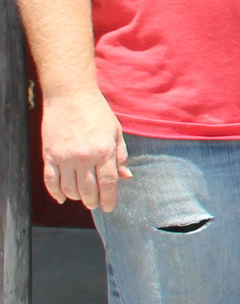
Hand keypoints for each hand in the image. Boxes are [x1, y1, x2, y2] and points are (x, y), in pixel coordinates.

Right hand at [41, 88, 129, 211]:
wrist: (71, 96)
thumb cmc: (98, 112)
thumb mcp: (116, 132)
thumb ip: (120, 156)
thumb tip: (126, 177)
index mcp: (104, 151)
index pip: (108, 184)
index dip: (109, 199)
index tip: (109, 208)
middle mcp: (84, 157)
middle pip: (89, 190)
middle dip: (94, 201)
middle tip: (96, 203)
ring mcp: (64, 157)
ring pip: (70, 189)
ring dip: (77, 197)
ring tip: (83, 197)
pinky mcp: (49, 155)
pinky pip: (51, 181)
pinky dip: (56, 193)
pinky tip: (63, 198)